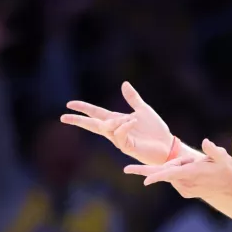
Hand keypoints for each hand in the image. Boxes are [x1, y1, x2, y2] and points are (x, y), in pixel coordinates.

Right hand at [61, 81, 180, 165]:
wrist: (167, 145)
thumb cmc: (155, 130)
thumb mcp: (143, 110)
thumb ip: (133, 98)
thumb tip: (124, 83)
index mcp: (116, 121)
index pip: (95, 114)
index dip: (83, 109)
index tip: (69, 104)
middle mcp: (115, 131)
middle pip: (92, 125)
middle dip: (79, 120)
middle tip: (64, 117)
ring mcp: (120, 141)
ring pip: (107, 129)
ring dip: (115, 122)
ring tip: (129, 119)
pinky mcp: (128, 147)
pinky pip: (120, 136)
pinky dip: (124, 127)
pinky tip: (133, 121)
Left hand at [124, 139, 231, 198]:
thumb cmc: (227, 168)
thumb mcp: (223, 156)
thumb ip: (213, 150)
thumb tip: (206, 142)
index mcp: (193, 174)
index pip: (171, 174)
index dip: (157, 176)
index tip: (145, 181)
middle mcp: (186, 183)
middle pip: (165, 173)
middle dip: (153, 169)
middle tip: (138, 168)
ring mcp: (185, 189)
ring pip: (170, 174)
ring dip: (177, 166)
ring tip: (196, 164)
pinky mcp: (185, 192)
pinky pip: (175, 179)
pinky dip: (178, 173)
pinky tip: (194, 170)